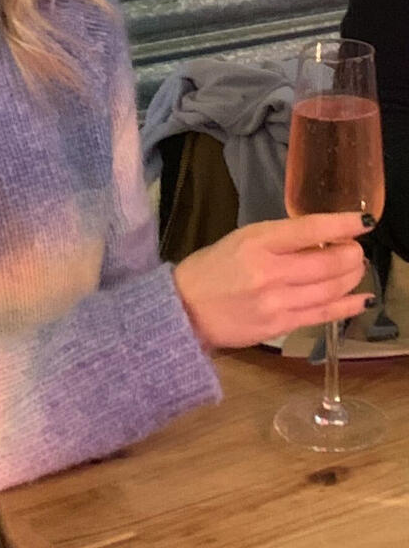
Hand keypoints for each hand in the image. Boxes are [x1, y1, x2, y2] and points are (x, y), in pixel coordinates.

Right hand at [172, 213, 371, 349]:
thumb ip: (277, 240)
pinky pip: (323, 315)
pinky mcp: (280, 326)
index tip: (364, 221)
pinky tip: (360, 299)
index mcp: (255, 242)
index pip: (309, 230)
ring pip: (331, 288)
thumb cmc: (211, 269)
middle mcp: (269, 272)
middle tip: (355, 250)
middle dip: (352, 254)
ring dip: (352, 277)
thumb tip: (319, 239)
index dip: (342, 224)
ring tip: (355, 269)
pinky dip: (347, 306)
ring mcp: (276, 302)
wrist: (184, 309)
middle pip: (329, 262)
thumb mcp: (239, 240)